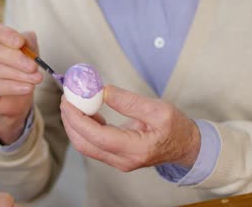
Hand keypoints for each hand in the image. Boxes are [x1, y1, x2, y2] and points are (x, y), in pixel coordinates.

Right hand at [0, 21, 42, 143]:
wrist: (13, 100)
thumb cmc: (18, 72)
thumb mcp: (27, 55)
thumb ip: (28, 44)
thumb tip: (27, 39)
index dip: (4, 34)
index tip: (20, 42)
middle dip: (14, 57)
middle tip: (33, 66)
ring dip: (17, 74)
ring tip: (35, 79)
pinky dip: (13, 87)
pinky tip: (27, 88)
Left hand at [60, 85, 200, 171]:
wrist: (185, 146)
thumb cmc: (175, 128)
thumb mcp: (158, 109)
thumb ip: (129, 102)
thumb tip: (102, 91)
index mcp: (135, 149)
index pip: (97, 137)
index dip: (78, 119)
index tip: (69, 101)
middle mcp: (123, 160)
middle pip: (85, 144)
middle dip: (70, 121)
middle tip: (66, 99)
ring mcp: (118, 160)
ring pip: (86, 146)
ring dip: (74, 124)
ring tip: (72, 102)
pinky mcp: (115, 156)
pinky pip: (93, 144)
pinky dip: (84, 128)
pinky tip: (87, 112)